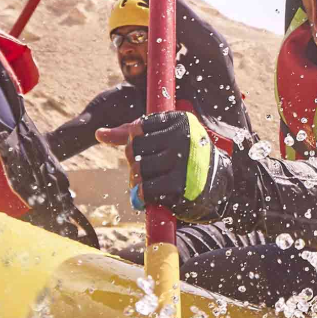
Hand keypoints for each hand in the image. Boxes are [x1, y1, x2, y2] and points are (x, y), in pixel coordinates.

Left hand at [96, 110, 228, 221]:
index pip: (136, 129)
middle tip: (146, 170)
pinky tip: (150, 196)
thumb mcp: (164, 138)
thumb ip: (131, 134)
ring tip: (148, 183)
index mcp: (179, 121)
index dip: (134, 143)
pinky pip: (146, 191)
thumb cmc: (185, 157)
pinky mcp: (180, 186)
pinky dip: (143, 196)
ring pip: (139, 170)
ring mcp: (182, 162)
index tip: (148, 150)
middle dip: (135, 162)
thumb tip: (99, 134)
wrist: (217, 185)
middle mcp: (182, 138)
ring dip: (138, 181)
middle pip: (134, 149)